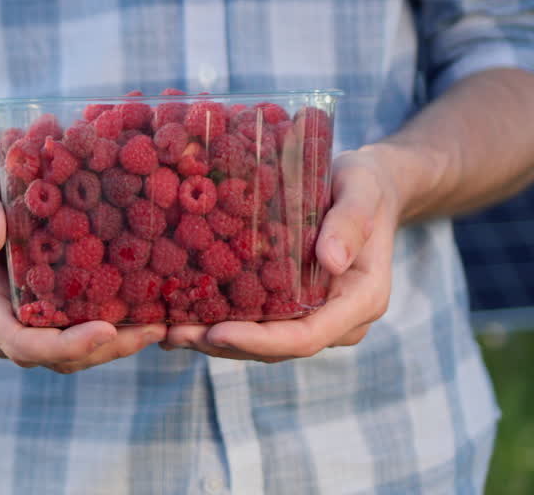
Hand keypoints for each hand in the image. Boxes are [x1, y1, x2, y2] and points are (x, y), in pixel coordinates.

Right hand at [0, 159, 165, 372]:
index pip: (20, 341)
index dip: (63, 345)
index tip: (106, 331)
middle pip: (53, 357)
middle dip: (103, 349)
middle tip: (154, 331)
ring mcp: (21, 325)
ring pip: (68, 356)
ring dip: (113, 347)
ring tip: (159, 327)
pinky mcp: (41, 317)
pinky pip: (73, 336)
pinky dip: (108, 332)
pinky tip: (145, 316)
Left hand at [162, 147, 400, 361]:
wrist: (367, 188)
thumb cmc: (365, 186)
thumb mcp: (362, 191)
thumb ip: (350, 223)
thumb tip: (332, 260)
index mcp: (360, 302)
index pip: (307, 336)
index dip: (260, 341)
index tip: (216, 332)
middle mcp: (337, 320)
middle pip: (276, 347)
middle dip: (224, 344)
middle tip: (173, 334)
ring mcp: (315, 317)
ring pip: (262, 342)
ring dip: (214, 339)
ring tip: (166, 331)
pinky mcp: (294, 306)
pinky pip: (258, 322)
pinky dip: (220, 322)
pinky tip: (178, 316)